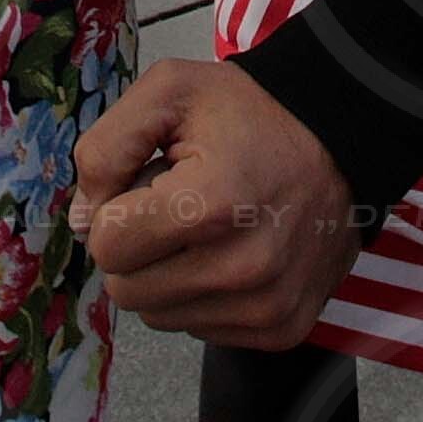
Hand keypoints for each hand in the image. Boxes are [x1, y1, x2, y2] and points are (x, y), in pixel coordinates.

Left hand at [70, 59, 361, 349]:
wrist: (340, 137)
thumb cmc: (252, 113)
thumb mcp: (168, 91)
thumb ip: (105, 149)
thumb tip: (82, 220)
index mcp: (210, 204)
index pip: (107, 246)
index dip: (112, 211)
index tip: (145, 186)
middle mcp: (243, 268)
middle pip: (126, 291)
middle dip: (135, 248)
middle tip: (175, 206)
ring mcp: (267, 306)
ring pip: (159, 316)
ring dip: (167, 275)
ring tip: (207, 227)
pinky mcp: (283, 329)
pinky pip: (201, 329)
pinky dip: (202, 295)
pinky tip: (230, 252)